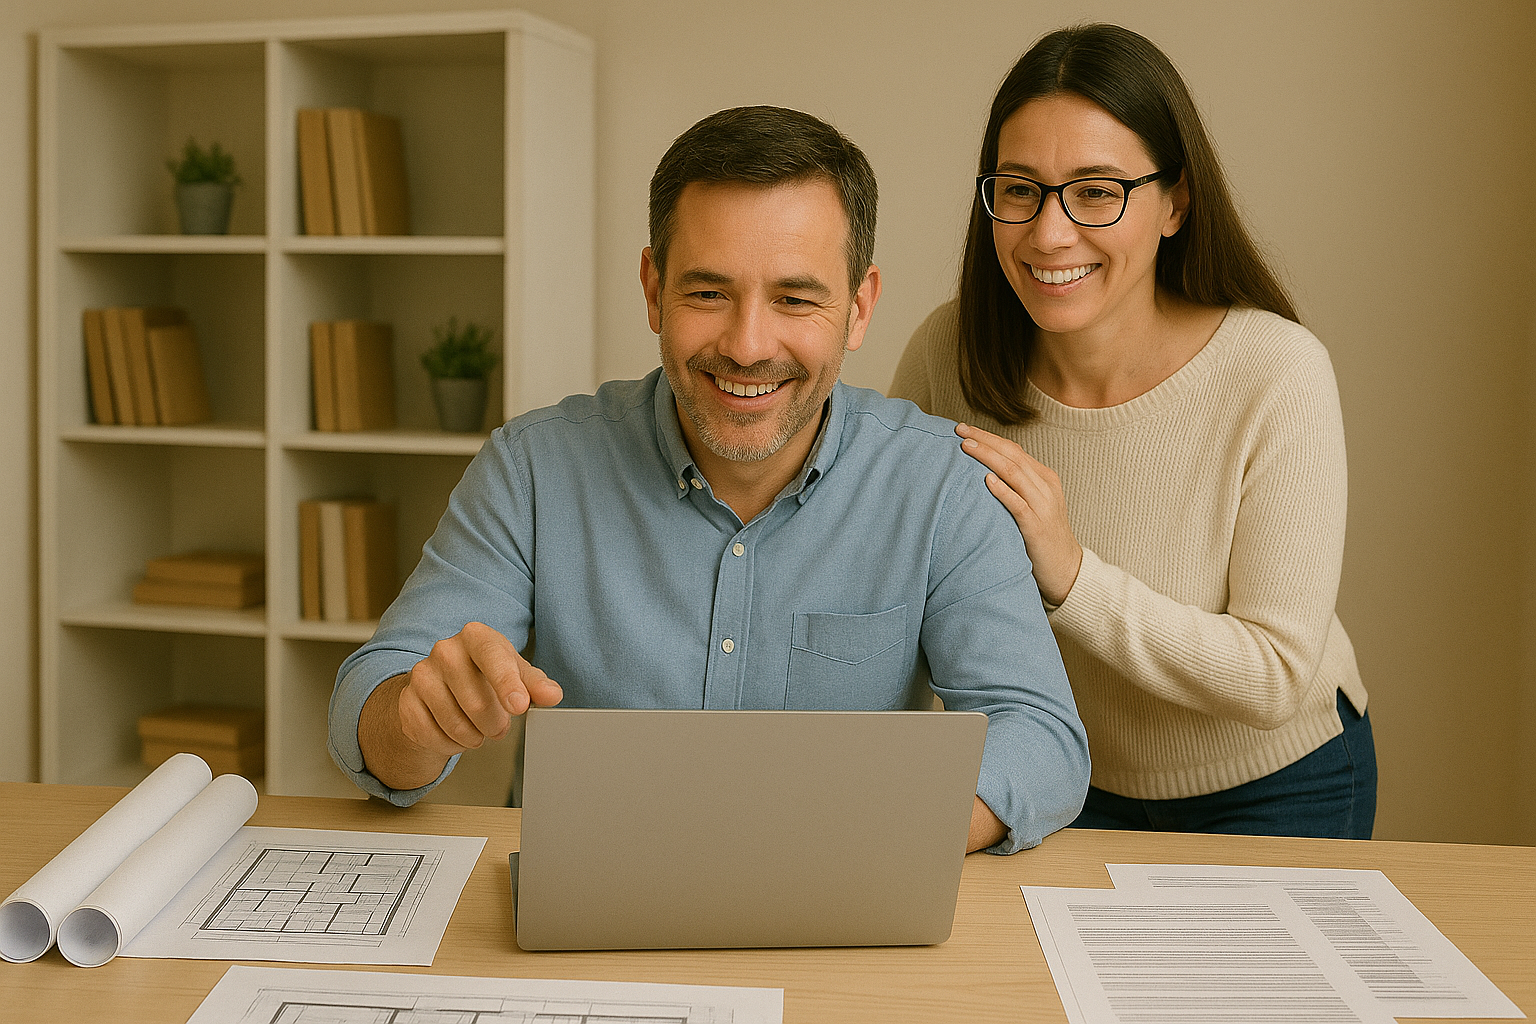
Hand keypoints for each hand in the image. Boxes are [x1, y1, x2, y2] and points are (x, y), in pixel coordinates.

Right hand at [397, 621, 563, 760]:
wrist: (443, 685)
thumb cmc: (487, 675)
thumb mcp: (516, 674)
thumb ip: (536, 685)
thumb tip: (551, 695)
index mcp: (476, 636)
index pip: (493, 657)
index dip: (507, 683)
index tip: (519, 706)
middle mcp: (445, 650)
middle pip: (476, 702)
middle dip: (495, 725)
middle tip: (499, 727)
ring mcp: (421, 674)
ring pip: (454, 724)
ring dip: (473, 737)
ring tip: (478, 730)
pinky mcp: (407, 701)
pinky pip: (432, 736)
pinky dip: (450, 744)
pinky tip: (456, 734)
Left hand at [956, 423, 1082, 605]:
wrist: (1065, 567)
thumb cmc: (1041, 535)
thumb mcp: (1032, 503)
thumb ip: (1014, 486)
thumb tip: (982, 471)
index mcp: (1044, 478)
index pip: (1013, 449)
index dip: (988, 437)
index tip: (964, 429)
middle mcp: (1045, 486)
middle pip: (1012, 455)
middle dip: (984, 440)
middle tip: (959, 429)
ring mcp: (1042, 505)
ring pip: (1013, 473)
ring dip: (988, 457)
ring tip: (966, 446)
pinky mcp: (1036, 525)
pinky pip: (1018, 503)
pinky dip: (1002, 490)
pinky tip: (986, 480)